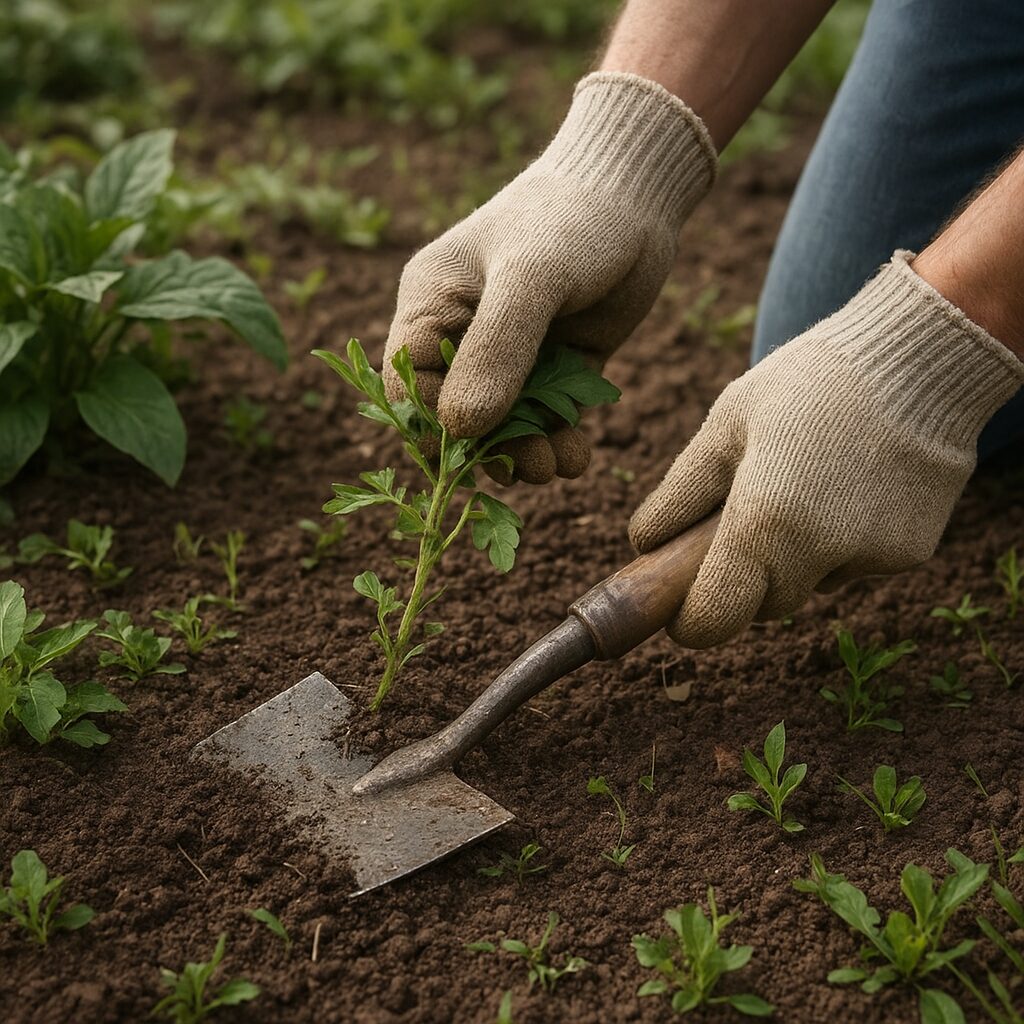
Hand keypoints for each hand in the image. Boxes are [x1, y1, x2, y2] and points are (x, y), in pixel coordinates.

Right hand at [383, 71, 715, 483]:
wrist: (639, 192)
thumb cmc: (570, 219)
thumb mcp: (530, 279)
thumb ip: (495, 350)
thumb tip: (461, 429)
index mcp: (432, 304)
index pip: (408, 383)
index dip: (432, 425)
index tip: (470, 451)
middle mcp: (464, 332)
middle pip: (457, 414)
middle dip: (489, 449)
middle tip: (532, 469)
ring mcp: (512, 352)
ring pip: (506, 423)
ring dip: (527, 452)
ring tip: (558, 467)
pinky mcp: (557, 363)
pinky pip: (548, 415)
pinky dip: (559, 439)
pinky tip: (578, 455)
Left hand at [629, 251, 1023, 647]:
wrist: (923, 357)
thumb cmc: (809, 383)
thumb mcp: (726, 425)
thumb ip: (680, 494)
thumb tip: (643, 546)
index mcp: (764, 524)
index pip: (714, 619)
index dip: (690, 621)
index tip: (679, 608)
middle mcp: (820, 554)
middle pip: (762, 604)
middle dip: (743, 578)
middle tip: (741, 518)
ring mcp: (871, 558)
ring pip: (809, 585)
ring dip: (793, 557)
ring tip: (802, 483)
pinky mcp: (910, 554)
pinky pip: (853, 565)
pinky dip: (840, 541)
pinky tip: (849, 485)